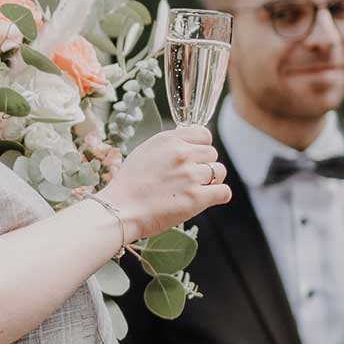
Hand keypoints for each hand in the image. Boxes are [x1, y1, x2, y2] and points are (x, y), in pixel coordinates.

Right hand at [97, 125, 229, 238]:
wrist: (120, 210)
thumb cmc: (127, 185)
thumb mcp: (145, 152)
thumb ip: (168, 146)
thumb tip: (188, 145)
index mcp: (169, 140)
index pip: (204, 134)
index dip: (201, 146)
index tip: (195, 157)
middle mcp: (182, 154)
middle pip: (212, 153)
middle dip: (204, 165)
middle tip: (190, 178)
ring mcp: (191, 176)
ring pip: (220, 171)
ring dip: (211, 180)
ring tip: (195, 189)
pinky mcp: (196, 198)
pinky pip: (223, 192)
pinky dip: (219, 195)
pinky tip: (208, 198)